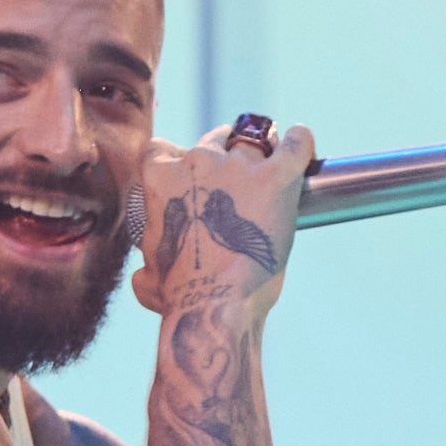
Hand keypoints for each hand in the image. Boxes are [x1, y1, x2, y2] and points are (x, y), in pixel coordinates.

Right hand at [136, 119, 315, 319]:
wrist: (213, 304)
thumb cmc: (180, 296)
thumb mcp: (150, 279)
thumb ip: (147, 268)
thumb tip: (143, 277)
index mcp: (161, 178)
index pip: (164, 150)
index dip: (181, 162)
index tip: (194, 178)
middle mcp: (198, 161)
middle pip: (216, 141)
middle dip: (226, 155)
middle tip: (240, 180)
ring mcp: (238, 167)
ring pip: (254, 142)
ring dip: (264, 152)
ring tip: (274, 165)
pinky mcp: (276, 179)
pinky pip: (295, 147)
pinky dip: (300, 142)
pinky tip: (302, 141)